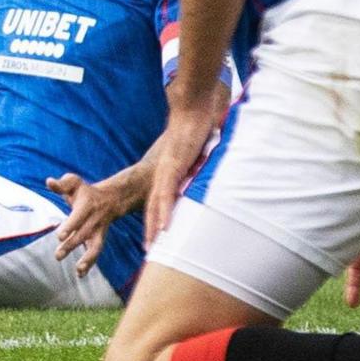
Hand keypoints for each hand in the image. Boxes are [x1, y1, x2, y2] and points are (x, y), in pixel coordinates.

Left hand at [46, 170, 138, 275]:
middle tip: (58, 255)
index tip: (60, 236)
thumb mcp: (74, 182)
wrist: (110, 199)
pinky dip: (90, 264)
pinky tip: (80, 274)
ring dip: (87, 259)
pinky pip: (96, 252)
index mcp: (87, 205)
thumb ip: (62, 184)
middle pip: (84, 234)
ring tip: (77, 270)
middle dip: (71, 245)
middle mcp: (94, 220)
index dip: (70, 226)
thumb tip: (49, 181)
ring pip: (95, 246)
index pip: (78, 217)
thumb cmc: (85, 191)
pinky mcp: (99, 240)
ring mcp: (98, 232)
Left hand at [139, 97, 220, 243]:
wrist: (192, 109)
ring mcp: (165, 171)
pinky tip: (164, 227)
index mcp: (168, 173)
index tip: (156, 238)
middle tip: (149, 250)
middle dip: (151, 230)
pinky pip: (167, 193)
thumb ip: (200, 167)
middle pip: (153, 207)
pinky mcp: (172, 167)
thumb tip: (210, 175)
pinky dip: (164, 211)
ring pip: (156, 204)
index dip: (157, 219)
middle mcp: (163, 174)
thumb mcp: (199, 155)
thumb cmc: (198, 129)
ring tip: (153, 246)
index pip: (159, 201)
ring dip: (154, 226)